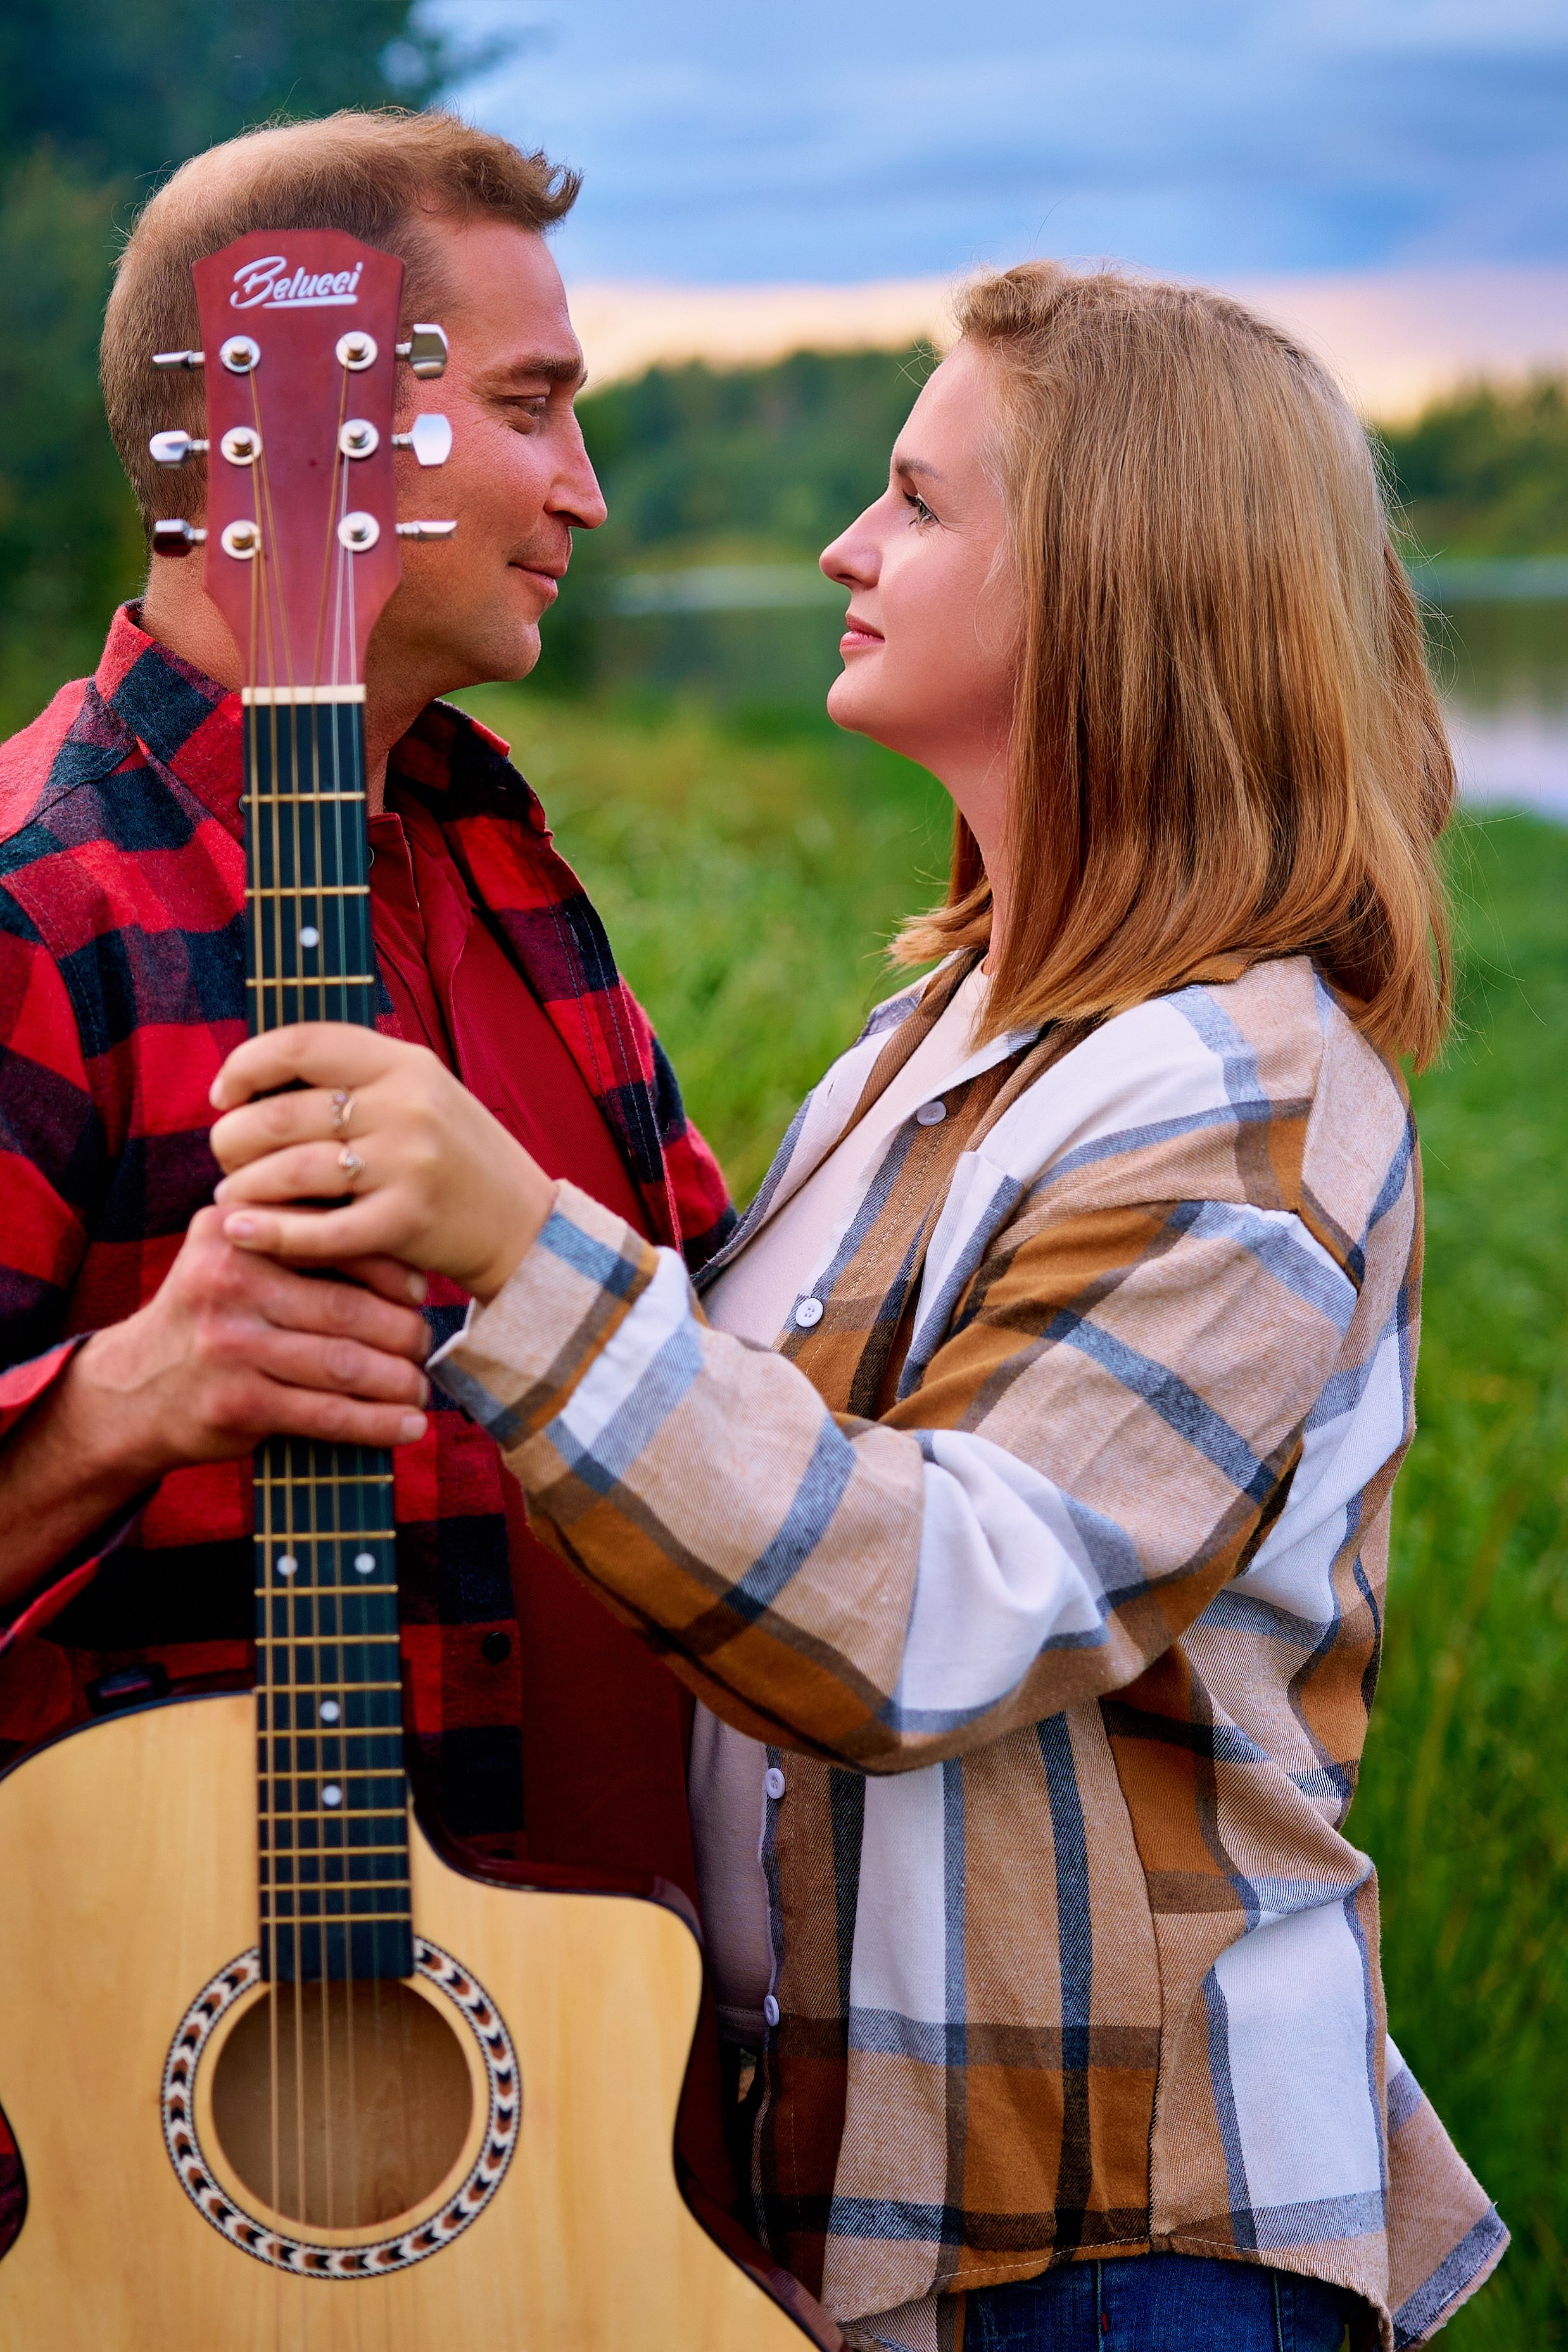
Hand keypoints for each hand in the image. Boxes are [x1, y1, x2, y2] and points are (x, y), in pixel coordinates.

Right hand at [66, 1206, 433, 1485]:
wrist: (132, 1390)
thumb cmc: (210, 1319)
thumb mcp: (234, 1260)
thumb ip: (298, 1246)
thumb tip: (411, 1270)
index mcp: (235, 1231)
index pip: (334, 1241)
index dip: (392, 1269)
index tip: (420, 1291)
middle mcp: (228, 1280)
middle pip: (347, 1308)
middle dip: (403, 1332)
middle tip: (425, 1345)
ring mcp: (230, 1345)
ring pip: (344, 1364)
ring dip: (399, 1381)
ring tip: (421, 1388)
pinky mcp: (236, 1403)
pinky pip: (327, 1414)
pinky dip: (377, 1423)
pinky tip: (408, 1426)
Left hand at [209, 1026, 552, 1303]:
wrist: (526, 1225)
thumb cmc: (457, 1158)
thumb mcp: (422, 1095)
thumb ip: (356, 1080)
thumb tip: (256, 1081)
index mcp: (405, 1063)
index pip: (304, 1043)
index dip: (247, 1065)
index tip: (224, 1094)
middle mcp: (407, 1105)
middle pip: (283, 1114)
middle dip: (234, 1138)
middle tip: (226, 1156)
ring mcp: (410, 1163)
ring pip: (292, 1171)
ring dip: (244, 1186)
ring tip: (231, 1195)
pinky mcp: (409, 1221)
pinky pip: (320, 1231)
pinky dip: (271, 1233)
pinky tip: (240, 1231)